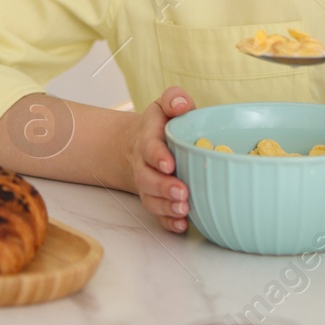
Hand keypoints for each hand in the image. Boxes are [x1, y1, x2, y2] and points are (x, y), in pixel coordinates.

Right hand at [121, 86, 193, 232]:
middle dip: (163, 187)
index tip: (169, 164)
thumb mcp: (165, 104)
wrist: (139, 145)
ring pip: (151, 199)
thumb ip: (174, 98)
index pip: (150, 147)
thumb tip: (181, 105)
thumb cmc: (161, 124)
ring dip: (166, 207)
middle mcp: (144, 165)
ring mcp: (148, 184)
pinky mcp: (155, 199)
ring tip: (184, 209)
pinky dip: (168, 222)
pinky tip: (182, 225)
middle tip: (182, 192)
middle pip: (147, 179)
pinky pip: (158, 214)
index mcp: (148, 139)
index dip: (157, 156)